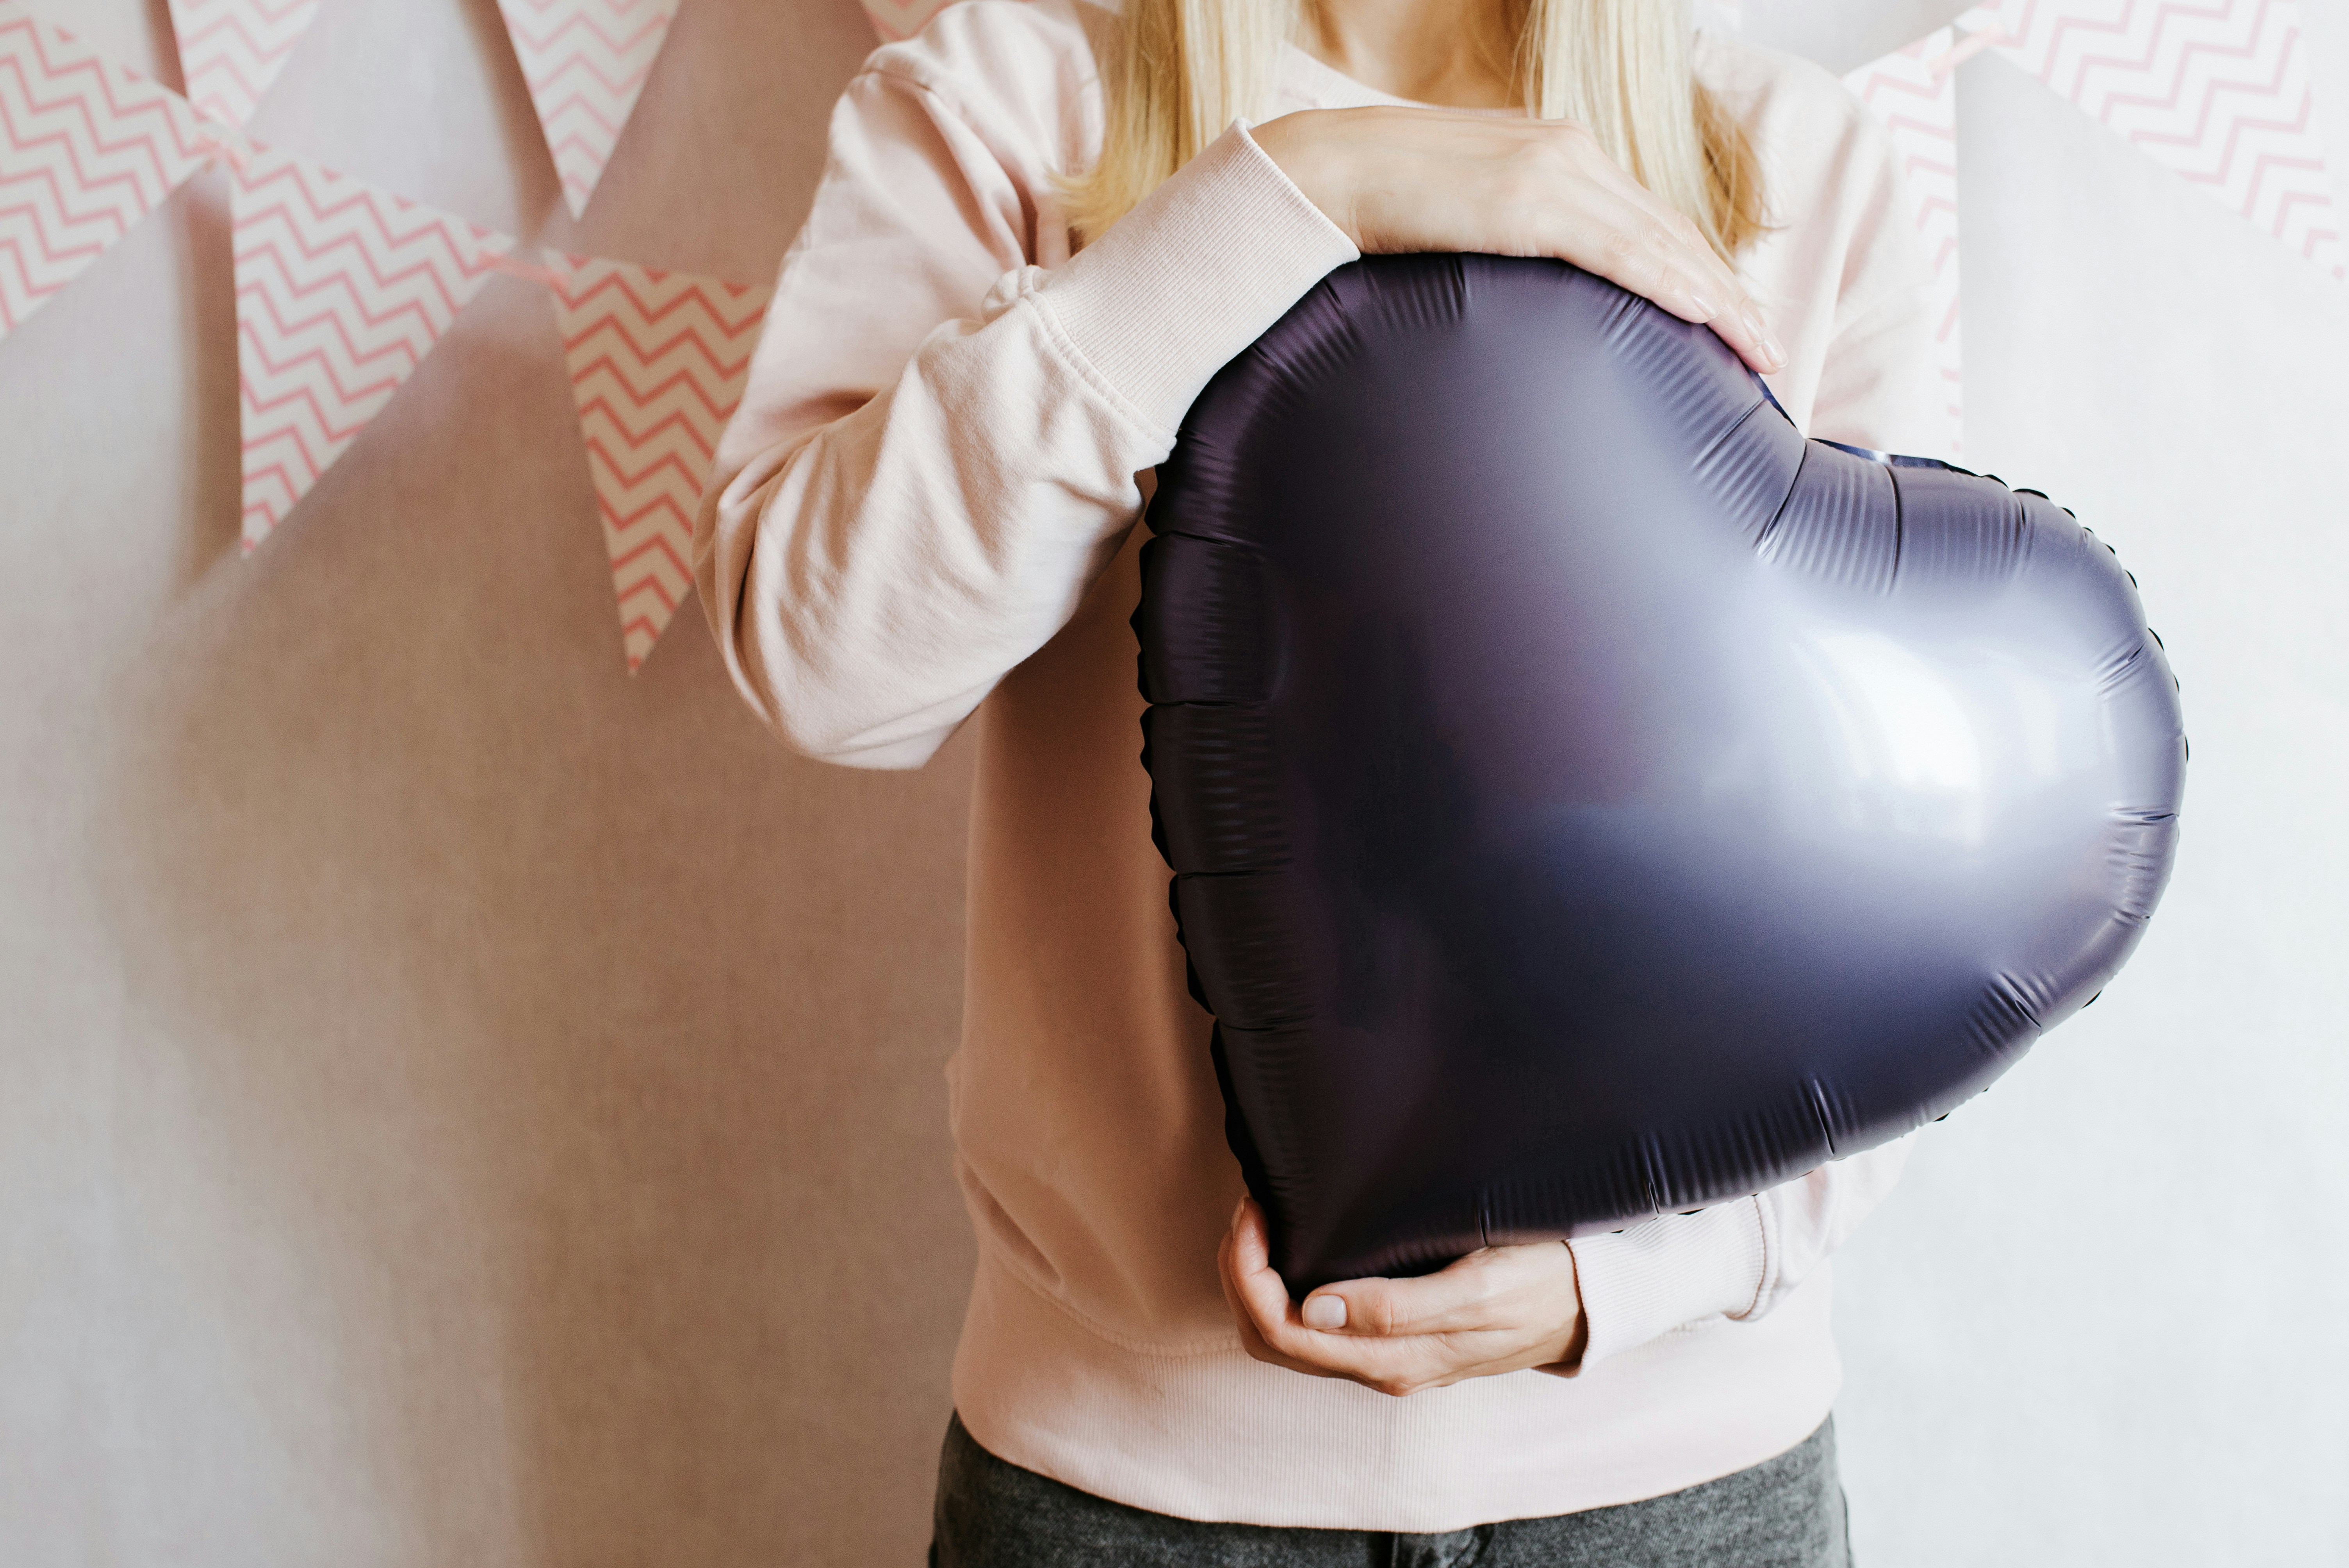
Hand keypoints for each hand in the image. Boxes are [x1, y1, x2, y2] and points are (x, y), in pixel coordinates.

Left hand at [1218, 1196, 1588, 1396]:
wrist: (1594, 1303)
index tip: (1256, 1211)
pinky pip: (1318, 1323)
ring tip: (1266, 1218)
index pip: (1281, 1329)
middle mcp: (1378, 1366)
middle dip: (1242, 1274)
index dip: (1249, 1273)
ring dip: (1261, 1279)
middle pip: (1270, 1336)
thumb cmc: (1544, 1285)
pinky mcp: (1395, 1336)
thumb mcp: (1479, 1290)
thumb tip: (1316, 1306)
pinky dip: (1289, 1283)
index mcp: (1390, 1359)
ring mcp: (1385, 1354)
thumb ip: (1398, 1308)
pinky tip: (1300, 1240)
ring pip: (1289, 1332)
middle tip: (1251, 1208)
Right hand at [1251, 106, 1785, 374]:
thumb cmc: (1385, 205)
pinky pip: (1622, 250)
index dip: (1700, 270)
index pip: (1650, 220)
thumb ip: (1511, 237)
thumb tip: (1528, 297)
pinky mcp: (1533, 199)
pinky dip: (1673, 283)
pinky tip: (1709, 315)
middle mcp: (1572, 153)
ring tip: (1759, 349)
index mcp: (1559, 154)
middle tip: (1769, 348)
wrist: (1328, 172)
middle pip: (1674, 231)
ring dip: (1719, 300)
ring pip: (1664, 243)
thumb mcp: (1468, 218)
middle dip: (1728, 292)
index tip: (1733, 318)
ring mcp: (1556, 172)